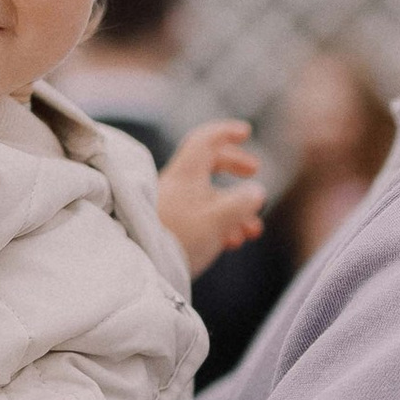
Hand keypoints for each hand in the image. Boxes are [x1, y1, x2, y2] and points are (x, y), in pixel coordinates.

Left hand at [155, 120, 265, 275]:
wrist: (142, 267)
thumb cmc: (177, 238)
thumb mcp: (217, 220)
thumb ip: (242, 204)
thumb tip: (258, 192)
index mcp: (186, 174)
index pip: (205, 140)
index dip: (226, 133)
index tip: (246, 132)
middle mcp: (178, 186)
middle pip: (209, 164)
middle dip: (235, 167)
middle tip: (256, 173)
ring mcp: (174, 207)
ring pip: (209, 197)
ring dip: (235, 208)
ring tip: (252, 229)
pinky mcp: (172, 228)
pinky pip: (202, 217)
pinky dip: (222, 224)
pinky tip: (233, 242)